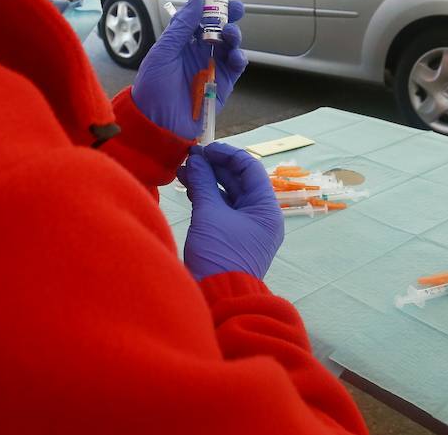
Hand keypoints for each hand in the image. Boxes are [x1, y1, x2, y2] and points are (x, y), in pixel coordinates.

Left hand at [132, 0, 246, 139]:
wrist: (156, 122)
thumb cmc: (153, 88)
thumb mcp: (163, 52)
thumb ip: (182, 26)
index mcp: (182, 43)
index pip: (200, 19)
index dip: (211, 7)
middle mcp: (198, 53)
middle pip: (219, 30)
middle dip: (229, 17)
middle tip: (235, 9)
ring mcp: (212, 68)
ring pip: (230, 46)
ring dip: (234, 36)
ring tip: (230, 34)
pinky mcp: (222, 85)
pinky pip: (235, 68)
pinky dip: (239, 58)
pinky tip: (235, 55)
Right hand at [178, 142, 282, 280]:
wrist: (218, 297)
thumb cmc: (219, 255)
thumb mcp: (210, 214)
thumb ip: (203, 183)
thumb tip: (196, 160)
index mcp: (265, 208)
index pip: (249, 168)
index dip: (226, 154)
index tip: (203, 149)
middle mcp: (260, 215)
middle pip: (238, 179)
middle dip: (213, 166)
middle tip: (189, 157)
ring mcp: (246, 226)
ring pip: (227, 193)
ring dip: (206, 180)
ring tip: (182, 170)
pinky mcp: (232, 235)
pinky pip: (221, 208)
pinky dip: (206, 196)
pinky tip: (188, 187)